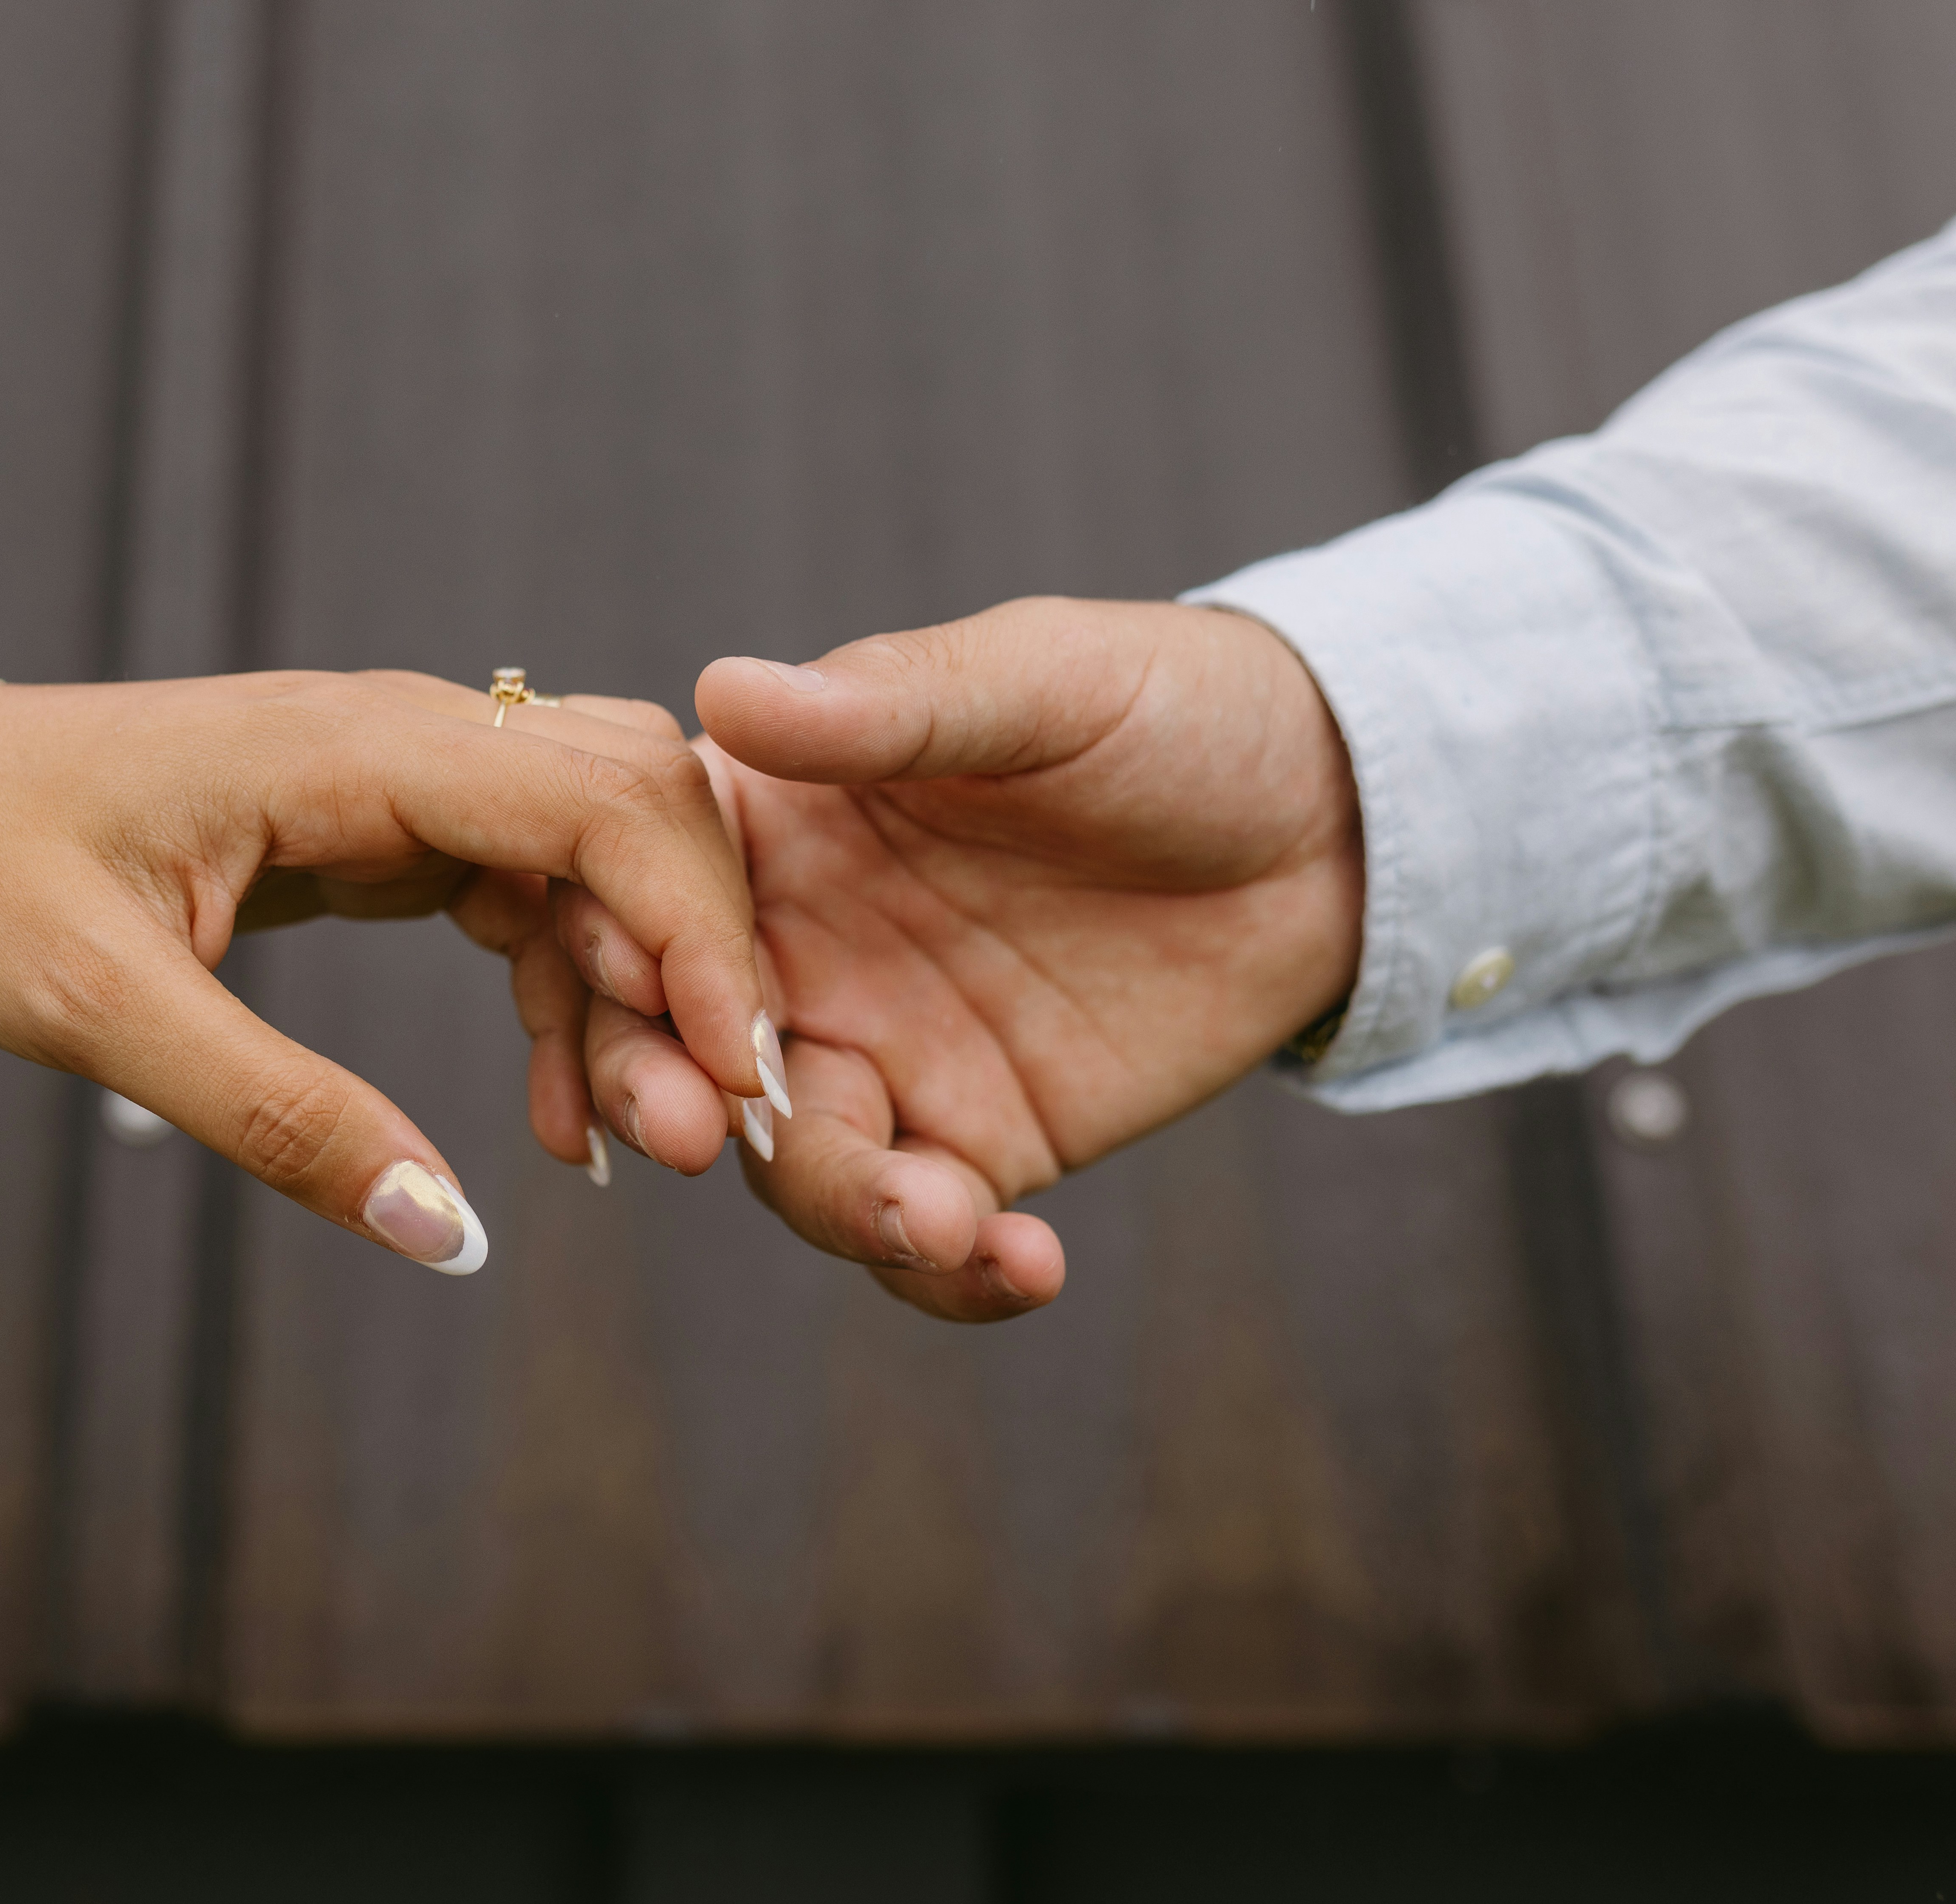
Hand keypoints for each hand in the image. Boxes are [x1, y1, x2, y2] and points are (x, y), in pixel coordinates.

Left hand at [0, 668, 773, 1273]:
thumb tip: (440, 1229)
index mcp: (352, 744)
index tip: (727, 1076)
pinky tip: (557, 1112)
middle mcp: (402, 736)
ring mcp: (400, 776)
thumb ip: (276, 1118)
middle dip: (695, 961)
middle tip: (694, 1132)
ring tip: (629, 1144)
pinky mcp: (383, 828)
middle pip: (636, 807)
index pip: (602, 799)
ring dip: (635, 989)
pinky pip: (528, 893)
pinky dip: (566, 992)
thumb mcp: (100, 1011)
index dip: (694, 930)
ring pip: (597, 855)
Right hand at [540, 599, 1361, 1320]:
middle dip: (672, 1103)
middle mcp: (798, 950)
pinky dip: (951, 1274)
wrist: (1335, 816)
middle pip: (676, 1049)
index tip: (644, 983)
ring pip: (794, 1163)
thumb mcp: (1037, 681)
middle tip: (706, 1139)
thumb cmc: (1169, 706)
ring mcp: (884, 1057)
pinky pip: (926, 1234)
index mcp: (773, 822)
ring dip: (842, 1205)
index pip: (643, 890)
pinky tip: (1026, 1267)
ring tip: (942, 1218)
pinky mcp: (981, 1142)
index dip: (620, 942)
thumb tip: (724, 690)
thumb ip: (886, 708)